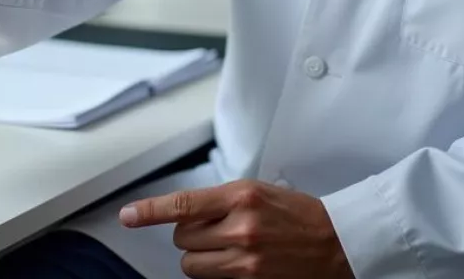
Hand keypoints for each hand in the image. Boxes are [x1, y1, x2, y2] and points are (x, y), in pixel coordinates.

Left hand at [120, 180, 352, 278]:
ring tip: (225, 247)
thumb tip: (187, 213)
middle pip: (183, 238)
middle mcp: (239, 227)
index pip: (183, 204)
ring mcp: (245, 258)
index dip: (150, 211)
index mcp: (240, 196)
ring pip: (192, 264)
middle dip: (191, 235)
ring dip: (200, 257)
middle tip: (216, 229)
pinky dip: (216, 272)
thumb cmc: (298, 213)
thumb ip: (222, 200)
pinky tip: (235, 262)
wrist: (336, 241)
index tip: (128, 216)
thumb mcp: (258, 192)